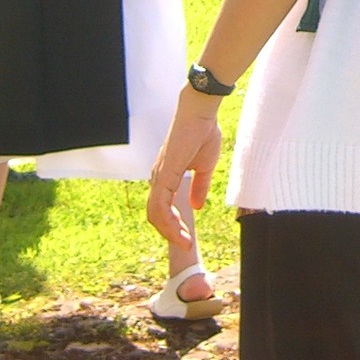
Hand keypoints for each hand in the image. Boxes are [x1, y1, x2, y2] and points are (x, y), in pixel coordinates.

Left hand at [148, 88, 224, 245]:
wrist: (201, 113)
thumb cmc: (202, 133)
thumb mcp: (204, 166)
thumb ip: (199, 186)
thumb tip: (196, 206)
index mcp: (166, 176)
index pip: (162, 208)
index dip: (172, 225)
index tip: (187, 238)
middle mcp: (158, 178)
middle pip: (155, 215)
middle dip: (170, 233)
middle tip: (186, 245)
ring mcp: (159, 176)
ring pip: (156, 214)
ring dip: (169, 231)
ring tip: (184, 242)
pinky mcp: (165, 174)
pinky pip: (161, 205)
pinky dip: (168, 221)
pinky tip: (180, 230)